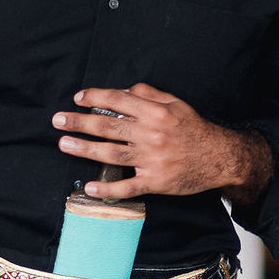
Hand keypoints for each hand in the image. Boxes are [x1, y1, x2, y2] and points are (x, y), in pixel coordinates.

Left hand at [52, 84, 272, 205]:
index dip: (95, 98)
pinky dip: (108, 189)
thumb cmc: (195, 129)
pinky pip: (128, 187)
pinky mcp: (156, 182)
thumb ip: (150, 94)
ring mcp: (152, 160)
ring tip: (64, 144)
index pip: (119, 101)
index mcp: (156, 113)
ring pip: (112, 154)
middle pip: (108, 127)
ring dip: (85, 149)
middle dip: (80, 122)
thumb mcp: (176, 103)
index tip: (78, 99)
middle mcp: (152, 135)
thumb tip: (124, 90)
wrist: (220, 158)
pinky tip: (90, 187)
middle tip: (58, 120)